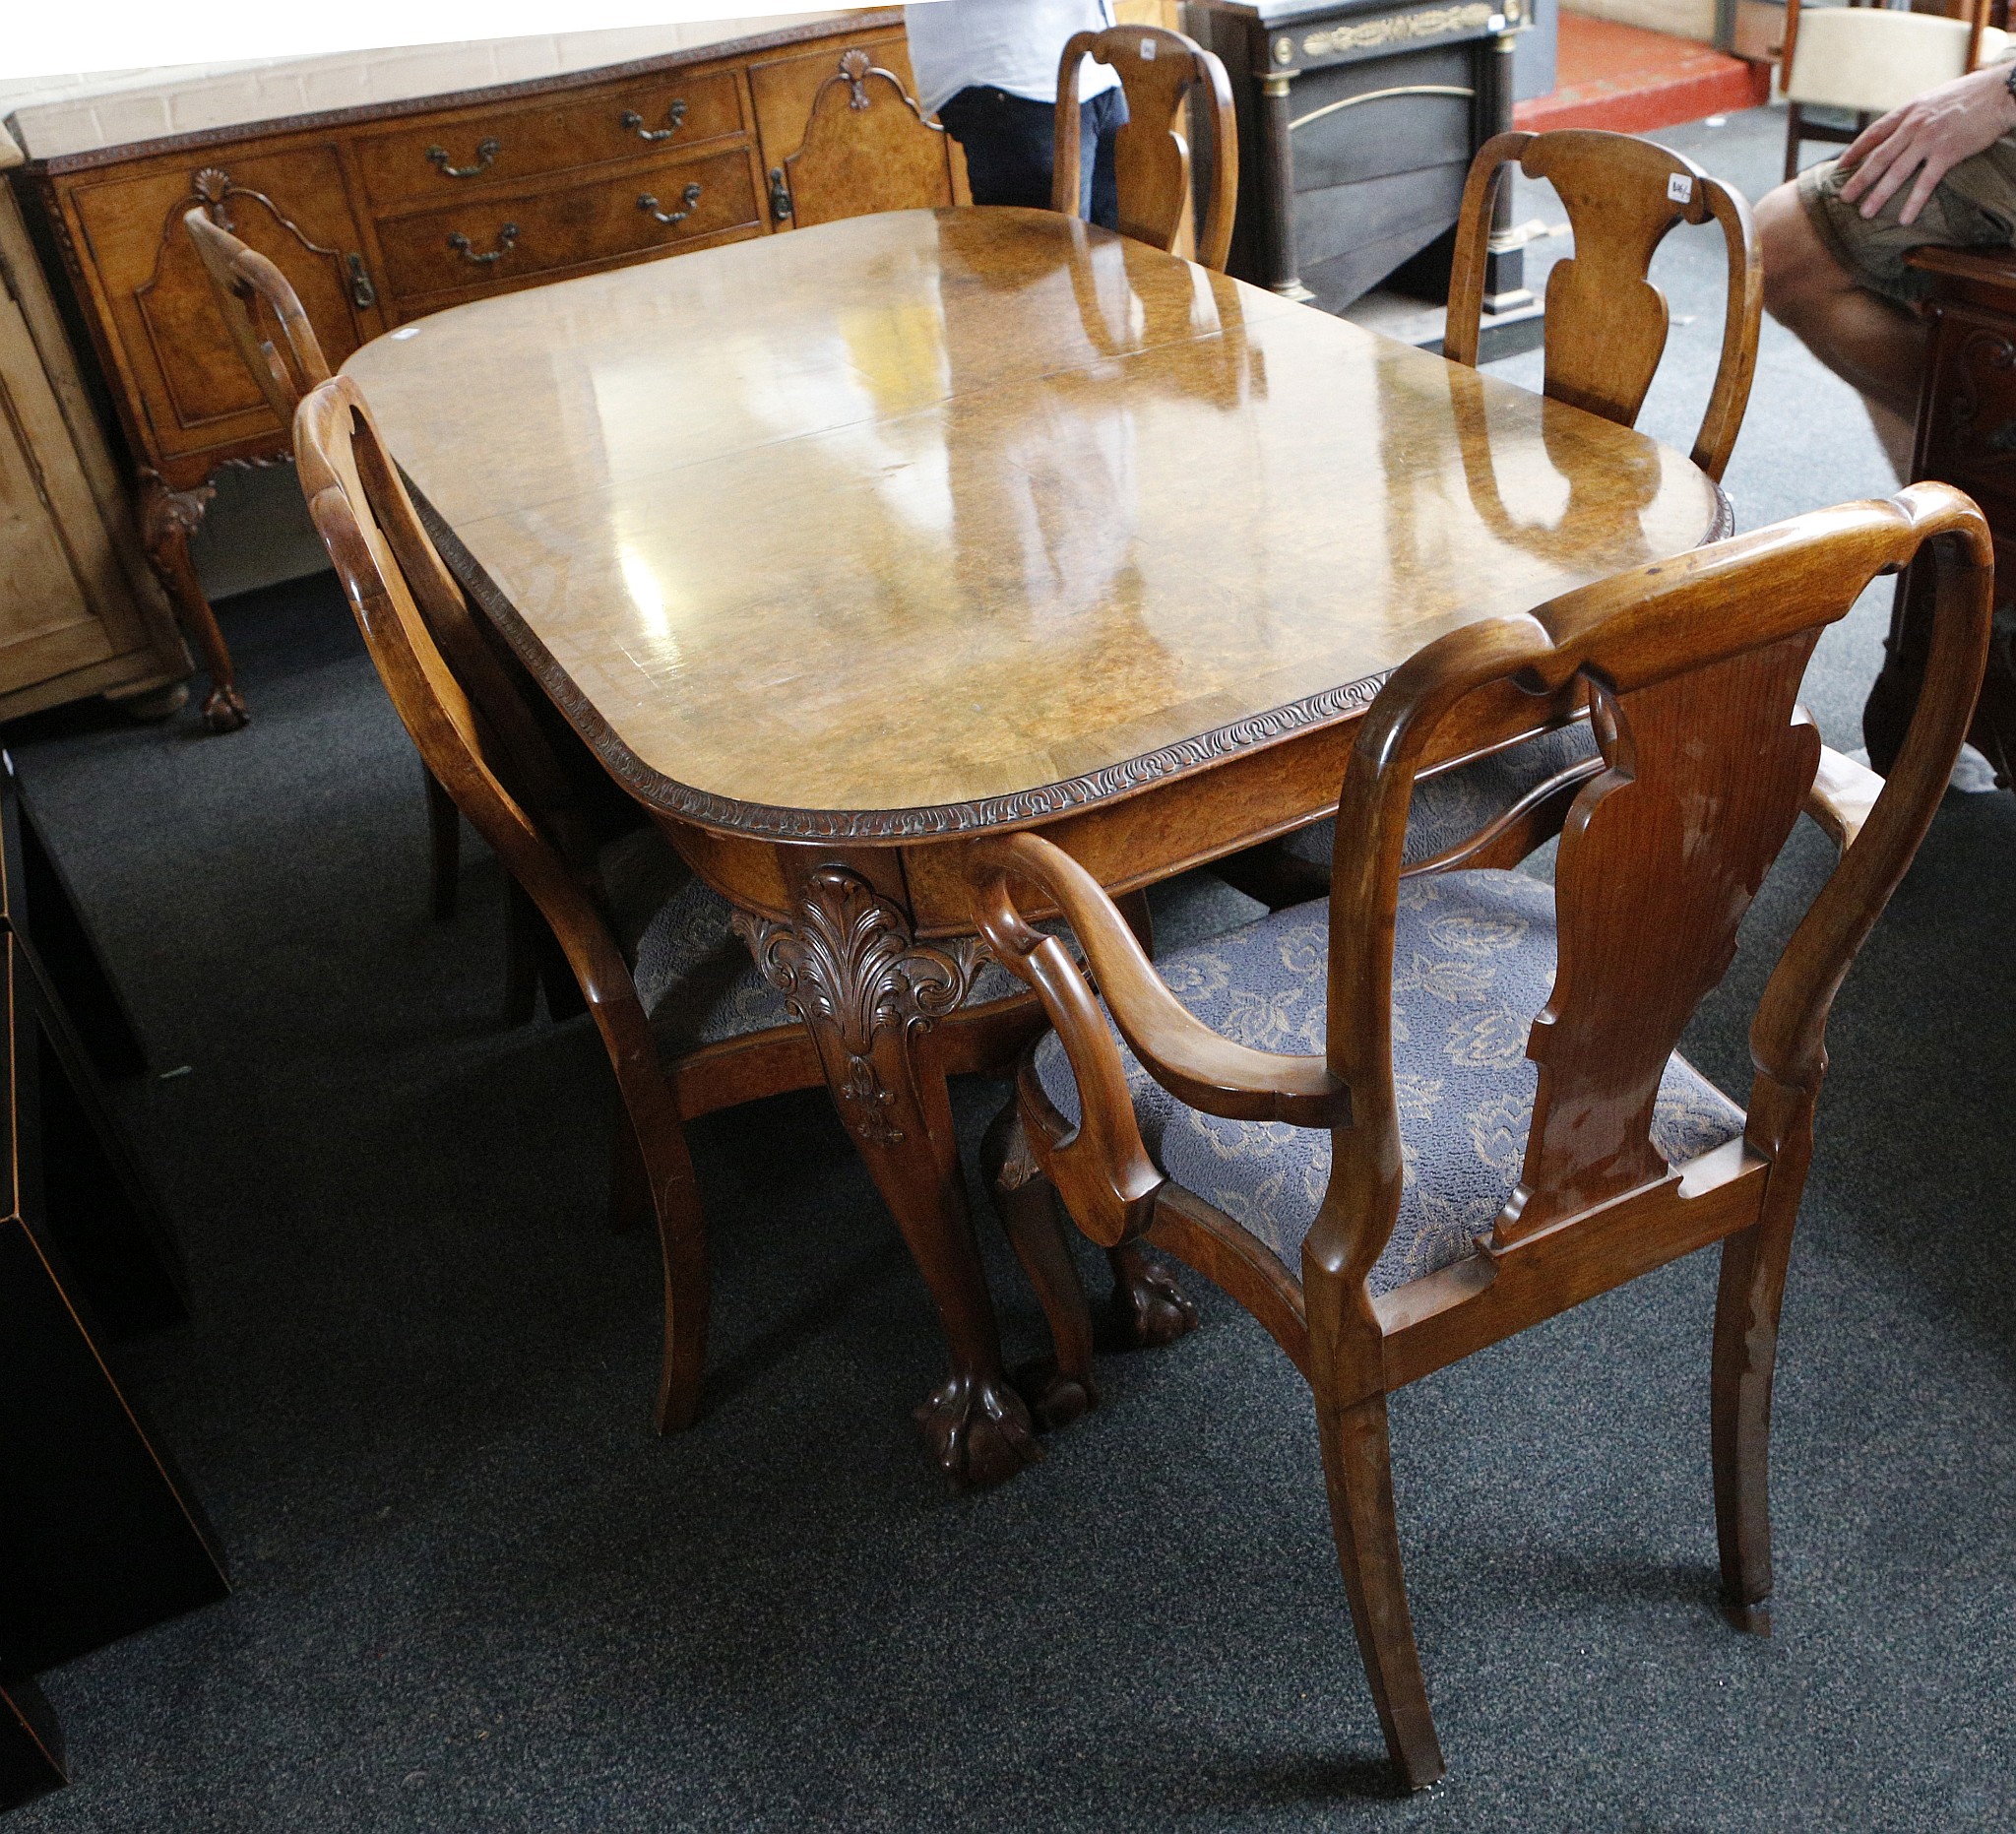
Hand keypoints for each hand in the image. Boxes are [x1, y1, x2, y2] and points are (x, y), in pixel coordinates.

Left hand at [1836, 64, 2015, 225]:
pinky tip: (1905, 218)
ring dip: (1879, 195)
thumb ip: (1913, 117)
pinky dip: (1914, 202)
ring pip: (1897, 172)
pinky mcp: (1948, 152)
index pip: (1874, 133)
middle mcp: (1915, 125)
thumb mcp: (1933, 100)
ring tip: (1865, 213)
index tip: (1840, 166)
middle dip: (1859, 179)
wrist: (2001, 91)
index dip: (1855, 151)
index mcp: (1909, 110)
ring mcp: (1930, 139)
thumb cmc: (1969, 95)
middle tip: (1843, 198)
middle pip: (1879, 157)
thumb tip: (1896, 133)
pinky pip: (1926, 182)